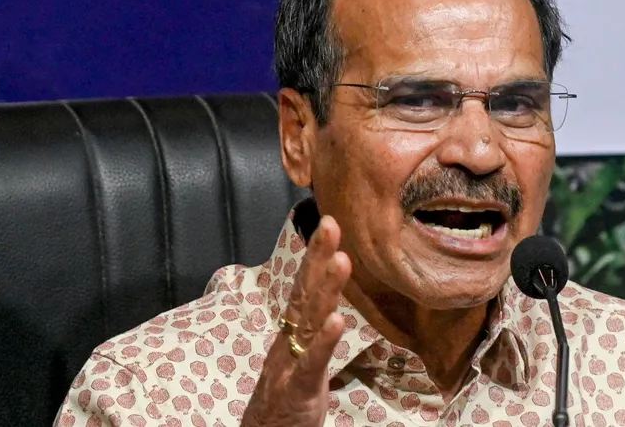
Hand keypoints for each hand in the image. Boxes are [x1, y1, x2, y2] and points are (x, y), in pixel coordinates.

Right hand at [243, 216, 350, 426]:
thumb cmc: (283, 401)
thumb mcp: (301, 359)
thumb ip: (312, 332)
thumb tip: (328, 303)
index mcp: (291, 333)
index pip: (304, 287)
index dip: (315, 256)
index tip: (328, 223)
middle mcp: (288, 341)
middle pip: (304, 293)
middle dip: (317, 257)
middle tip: (330, 222)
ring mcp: (291, 363)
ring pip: (309, 321)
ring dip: (326, 290)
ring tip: (341, 260)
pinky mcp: (298, 389)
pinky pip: (313, 362)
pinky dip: (325, 341)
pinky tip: (337, 320)